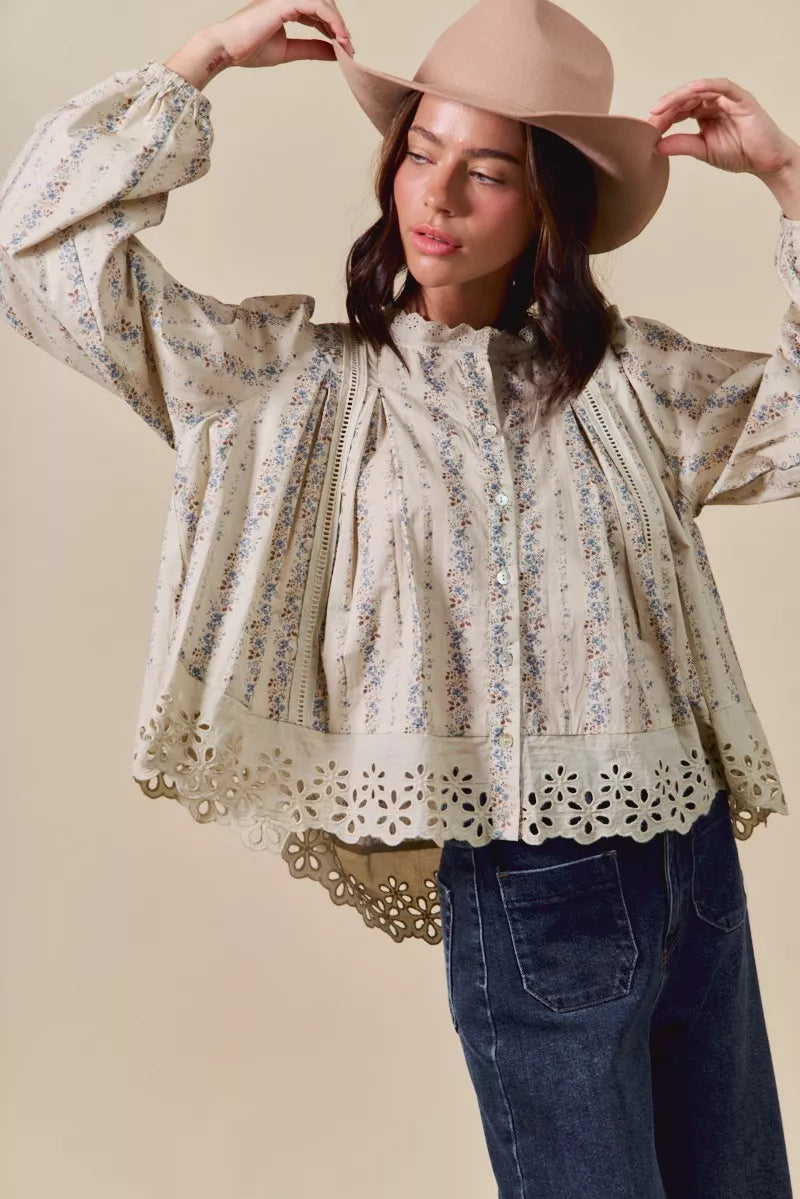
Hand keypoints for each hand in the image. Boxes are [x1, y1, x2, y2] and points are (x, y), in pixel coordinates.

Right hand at [213, 0, 353, 67]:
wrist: (229, 49)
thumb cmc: (249, 49)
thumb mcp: (289, 51)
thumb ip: (311, 49)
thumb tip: (334, 52)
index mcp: (286, 7)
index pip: (317, 12)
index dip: (333, 29)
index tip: (344, 48)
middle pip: (323, 5)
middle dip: (338, 25)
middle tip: (348, 47)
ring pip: (324, 4)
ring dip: (338, 24)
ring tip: (346, 45)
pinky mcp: (286, 1)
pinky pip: (318, 7)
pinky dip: (333, 22)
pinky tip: (339, 38)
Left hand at [647, 78, 798, 179]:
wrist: (764, 161)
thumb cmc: (738, 153)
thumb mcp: (702, 150)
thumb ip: (681, 145)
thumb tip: (655, 146)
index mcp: (702, 113)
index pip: (678, 111)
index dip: (662, 118)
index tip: (646, 130)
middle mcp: (713, 102)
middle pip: (684, 98)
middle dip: (665, 108)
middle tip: (649, 119)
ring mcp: (726, 98)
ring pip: (698, 90)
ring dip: (678, 97)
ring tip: (660, 107)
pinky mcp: (740, 98)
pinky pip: (722, 86)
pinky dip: (707, 85)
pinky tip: (692, 89)